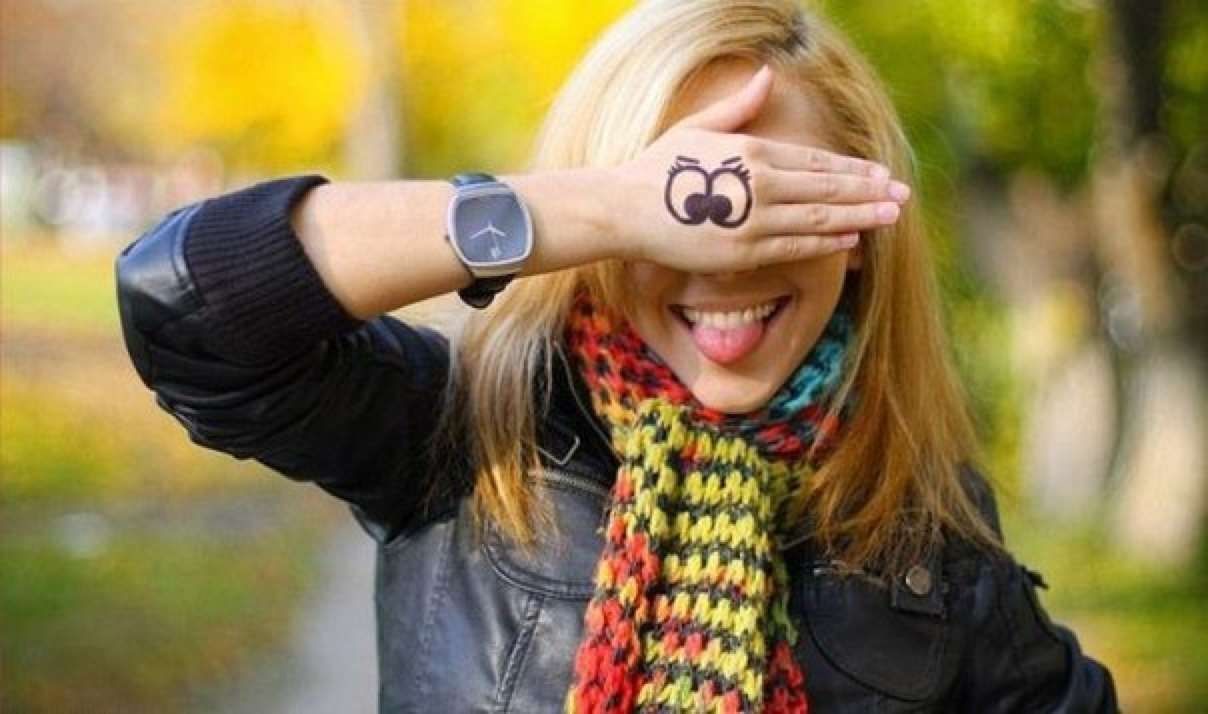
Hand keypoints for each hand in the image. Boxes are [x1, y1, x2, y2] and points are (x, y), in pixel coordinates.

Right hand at [605, 64, 910, 272]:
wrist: (625, 210)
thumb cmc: (657, 169)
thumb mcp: (699, 128)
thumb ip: (738, 107)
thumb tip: (766, 76)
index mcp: (753, 151)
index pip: (815, 160)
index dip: (852, 168)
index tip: (880, 173)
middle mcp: (761, 185)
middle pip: (827, 188)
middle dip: (869, 192)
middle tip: (903, 196)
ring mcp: (754, 220)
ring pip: (820, 218)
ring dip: (860, 217)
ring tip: (890, 216)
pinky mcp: (744, 251)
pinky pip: (795, 246)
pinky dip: (826, 242)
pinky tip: (851, 238)